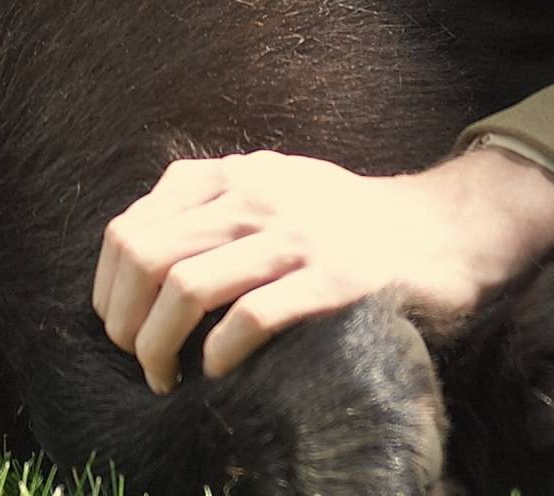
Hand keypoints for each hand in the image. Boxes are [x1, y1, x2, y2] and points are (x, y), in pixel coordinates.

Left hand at [90, 147, 553, 394]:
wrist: (445, 227)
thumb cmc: (347, 220)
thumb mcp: (273, 188)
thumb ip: (213, 210)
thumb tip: (140, 261)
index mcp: (231, 176)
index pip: (130, 226)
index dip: (108, 286)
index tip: (115, 326)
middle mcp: (254, 197)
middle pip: (146, 258)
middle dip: (125, 322)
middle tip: (137, 360)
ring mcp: (294, 235)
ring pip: (186, 288)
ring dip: (160, 346)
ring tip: (164, 379)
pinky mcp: (334, 279)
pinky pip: (252, 317)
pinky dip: (220, 352)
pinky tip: (218, 372)